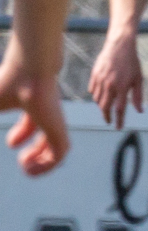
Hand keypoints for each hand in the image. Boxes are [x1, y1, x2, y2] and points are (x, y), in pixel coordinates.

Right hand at [0, 33, 68, 174]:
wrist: (34, 63)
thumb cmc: (9, 79)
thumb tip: (4, 138)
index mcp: (30, 103)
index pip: (32, 123)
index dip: (22, 136)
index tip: (12, 143)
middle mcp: (46, 111)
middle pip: (47, 135)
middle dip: (35, 151)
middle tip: (22, 160)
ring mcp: (55, 119)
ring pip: (57, 147)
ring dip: (42, 162)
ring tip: (25, 166)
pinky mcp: (60, 126)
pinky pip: (60, 154)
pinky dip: (46, 165)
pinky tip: (29, 167)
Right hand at [88, 35, 143, 128]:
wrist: (120, 45)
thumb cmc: (132, 62)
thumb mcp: (138, 79)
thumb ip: (138, 96)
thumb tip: (139, 111)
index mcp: (122, 87)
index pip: (119, 109)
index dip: (119, 120)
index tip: (118, 127)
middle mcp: (109, 85)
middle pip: (104, 107)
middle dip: (106, 116)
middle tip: (109, 120)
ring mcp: (100, 80)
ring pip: (97, 100)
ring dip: (101, 106)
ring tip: (107, 106)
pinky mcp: (94, 75)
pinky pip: (92, 90)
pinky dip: (95, 95)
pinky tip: (101, 95)